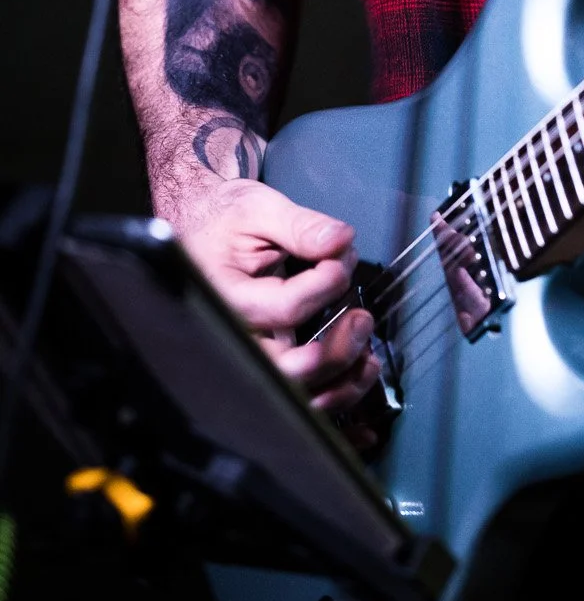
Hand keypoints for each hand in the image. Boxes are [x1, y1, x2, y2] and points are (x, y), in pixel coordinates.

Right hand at [175, 177, 380, 412]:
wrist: (199, 228)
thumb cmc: (223, 219)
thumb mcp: (258, 207)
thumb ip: (300, 225)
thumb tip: (340, 240)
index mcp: (225, 298)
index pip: (285, 308)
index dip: (325, 285)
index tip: (342, 259)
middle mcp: (234, 337)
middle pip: (286, 371)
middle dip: (334, 352)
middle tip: (361, 319)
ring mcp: (250, 353)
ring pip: (295, 392)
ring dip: (341, 381)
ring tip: (366, 349)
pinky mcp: (267, 358)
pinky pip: (300, 392)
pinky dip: (335, 391)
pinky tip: (359, 370)